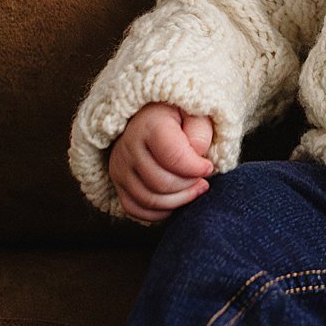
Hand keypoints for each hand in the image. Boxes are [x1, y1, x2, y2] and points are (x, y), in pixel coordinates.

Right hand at [107, 102, 214, 224]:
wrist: (151, 118)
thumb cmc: (178, 117)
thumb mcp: (195, 113)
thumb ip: (200, 131)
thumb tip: (198, 154)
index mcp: (149, 125)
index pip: (172, 156)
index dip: (195, 168)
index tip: (208, 167)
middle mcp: (128, 147)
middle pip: (161, 183)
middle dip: (188, 187)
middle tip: (203, 180)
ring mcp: (120, 167)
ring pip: (149, 200)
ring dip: (178, 201)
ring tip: (194, 190)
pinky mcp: (117, 183)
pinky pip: (135, 209)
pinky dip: (159, 211)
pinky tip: (175, 199)